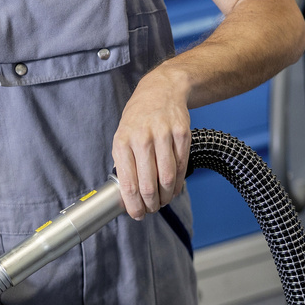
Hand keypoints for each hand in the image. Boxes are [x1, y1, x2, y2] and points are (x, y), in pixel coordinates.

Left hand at [113, 69, 191, 219]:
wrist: (162, 90)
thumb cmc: (139, 118)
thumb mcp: (123, 136)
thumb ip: (124, 163)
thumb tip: (127, 196)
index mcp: (122, 142)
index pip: (128, 184)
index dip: (134, 206)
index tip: (137, 214)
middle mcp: (141, 138)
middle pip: (148, 185)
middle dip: (151, 204)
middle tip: (152, 209)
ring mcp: (163, 135)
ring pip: (167, 179)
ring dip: (166, 196)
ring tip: (164, 201)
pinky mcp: (182, 134)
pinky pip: (181, 166)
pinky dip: (178, 182)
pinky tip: (174, 187)